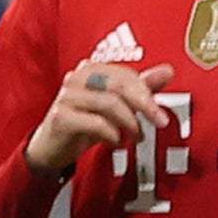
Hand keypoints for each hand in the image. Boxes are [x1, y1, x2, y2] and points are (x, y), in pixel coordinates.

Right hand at [27, 57, 173, 177]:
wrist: (50, 148)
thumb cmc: (83, 123)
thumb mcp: (115, 105)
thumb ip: (140, 88)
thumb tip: (167, 71)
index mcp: (91, 69)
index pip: (126, 75)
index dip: (148, 93)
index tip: (161, 114)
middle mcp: (77, 78)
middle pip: (119, 85)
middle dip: (143, 105)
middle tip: (158, 122)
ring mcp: (66, 96)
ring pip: (109, 103)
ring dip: (129, 123)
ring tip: (135, 137)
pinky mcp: (60, 117)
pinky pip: (95, 123)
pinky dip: (111, 134)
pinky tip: (115, 142)